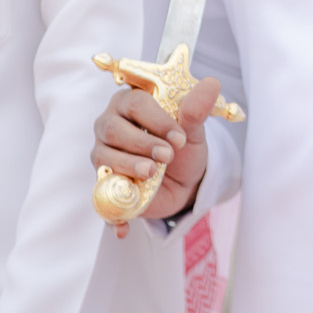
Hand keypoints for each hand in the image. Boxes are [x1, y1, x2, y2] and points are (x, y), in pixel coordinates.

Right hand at [91, 76, 221, 238]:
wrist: (184, 180)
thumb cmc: (182, 146)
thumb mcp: (192, 131)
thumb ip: (196, 110)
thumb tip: (211, 83)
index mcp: (130, 103)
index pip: (135, 102)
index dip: (157, 119)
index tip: (179, 136)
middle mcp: (110, 126)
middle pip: (113, 129)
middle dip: (141, 143)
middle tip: (167, 155)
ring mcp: (104, 156)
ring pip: (105, 158)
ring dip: (129, 166)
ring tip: (153, 172)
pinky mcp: (105, 185)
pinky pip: (101, 201)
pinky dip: (112, 216)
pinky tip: (124, 228)